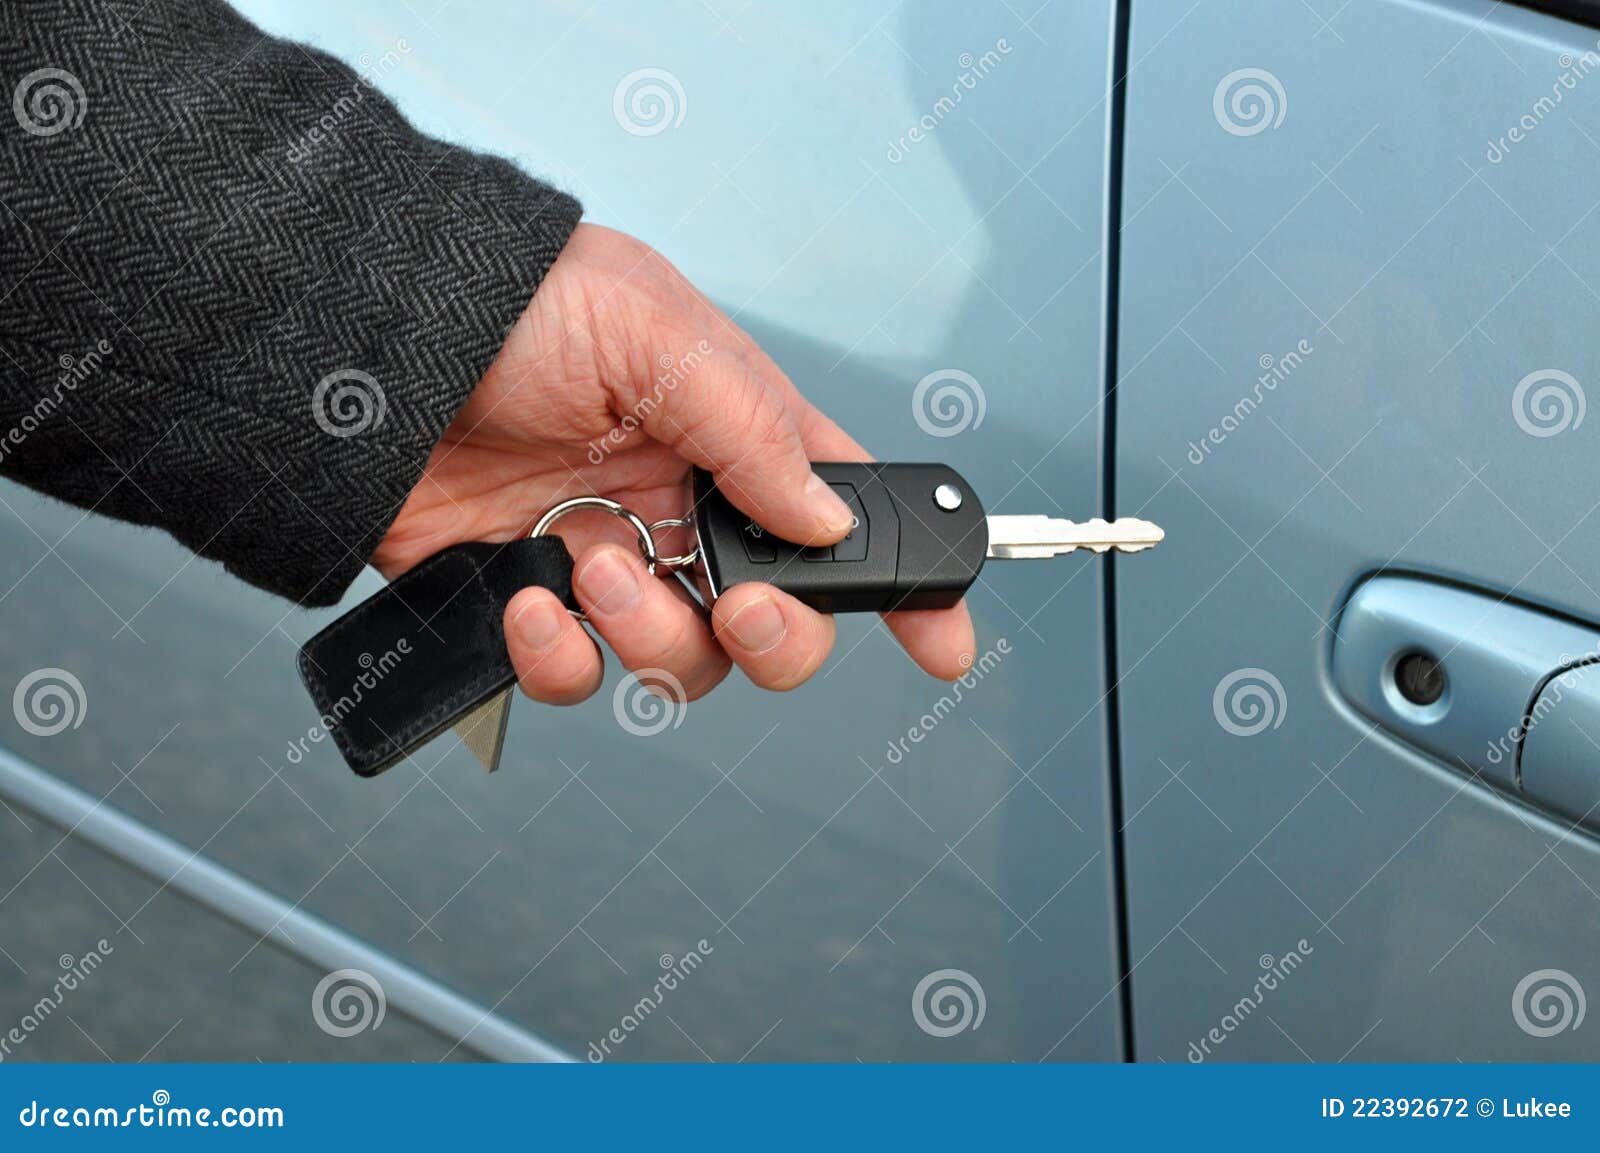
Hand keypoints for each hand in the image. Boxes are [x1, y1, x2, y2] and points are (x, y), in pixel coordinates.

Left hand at [373, 223, 974, 704]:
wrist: (362, 339)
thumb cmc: (510, 300)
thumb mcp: (654, 332)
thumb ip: (753, 431)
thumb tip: (826, 520)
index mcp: (731, 434)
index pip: (842, 515)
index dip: (899, 581)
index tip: (942, 639)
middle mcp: (681, 507)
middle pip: (777, 619)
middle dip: (776, 637)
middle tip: (738, 609)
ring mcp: (607, 559)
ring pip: (681, 663)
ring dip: (652, 639)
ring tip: (595, 575)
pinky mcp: (528, 601)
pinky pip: (574, 674)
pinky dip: (560, 660)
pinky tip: (530, 601)